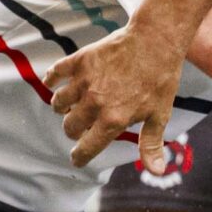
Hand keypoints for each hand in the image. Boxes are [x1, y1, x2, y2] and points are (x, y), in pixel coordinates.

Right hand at [45, 18, 189, 168]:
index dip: (80, 157)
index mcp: (113, 120)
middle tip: (82, 126)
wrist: (156, 40)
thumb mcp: (159, 114)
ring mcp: (85, 81)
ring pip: (58, 103)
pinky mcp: (80, 61)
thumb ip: (151, 143)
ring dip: (62, 108)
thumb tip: (156, 172)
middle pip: (70, 127)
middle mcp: (95, 103)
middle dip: (74, 131)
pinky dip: (51, 80)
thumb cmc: (161, 79)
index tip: (77, 159)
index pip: (86, 148)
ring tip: (70, 106)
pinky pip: (55, 74)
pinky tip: (54, 83)